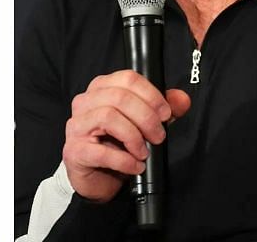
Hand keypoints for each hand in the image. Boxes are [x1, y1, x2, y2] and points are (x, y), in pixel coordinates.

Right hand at [62, 70, 190, 201]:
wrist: (101, 177)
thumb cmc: (120, 144)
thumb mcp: (147, 122)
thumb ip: (166, 108)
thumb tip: (182, 99)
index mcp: (102, 88)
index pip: (128, 78)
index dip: (152, 95)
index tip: (166, 113)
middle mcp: (85, 102)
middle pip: (119, 97)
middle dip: (146, 117)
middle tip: (159, 136)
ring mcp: (76, 126)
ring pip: (108, 117)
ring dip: (134, 137)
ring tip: (144, 151)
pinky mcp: (74, 151)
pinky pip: (101, 151)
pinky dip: (124, 160)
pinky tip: (135, 165)